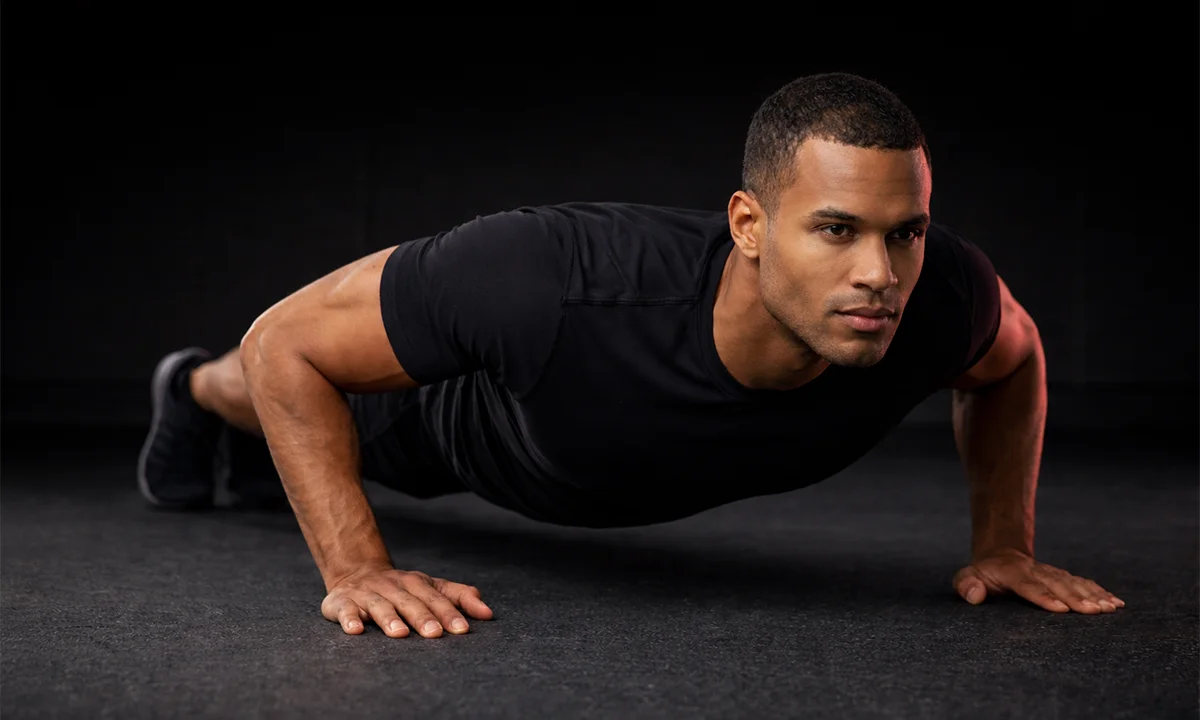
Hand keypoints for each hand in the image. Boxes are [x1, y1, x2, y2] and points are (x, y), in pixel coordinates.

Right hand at [322, 565, 493, 636]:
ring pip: (380, 606)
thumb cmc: (402, 588)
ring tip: (400, 634)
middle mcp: (393, 587)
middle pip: (410, 602)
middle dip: (423, 618)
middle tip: (435, 634)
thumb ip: (459, 597)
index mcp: (416, 584)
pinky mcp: (343, 602)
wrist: (356, 572)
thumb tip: (488, 613)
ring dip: (389, 619)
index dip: (450, 613)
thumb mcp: (431, 587)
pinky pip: (346, 611)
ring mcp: (367, 594)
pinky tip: (356, 630)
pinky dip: (350, 619)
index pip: (436, 598)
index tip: (462, 629)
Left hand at [953, 548, 1125, 613]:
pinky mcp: (1064, 577)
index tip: (1060, 609)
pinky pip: (1084, 583)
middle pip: (1058, 585)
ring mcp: (1052, 573)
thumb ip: (966, 584)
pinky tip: (1117, 603)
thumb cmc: (983, 575)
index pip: (1028, 585)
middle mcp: (1036, 571)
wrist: (1001, 556)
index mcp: (1012, 572)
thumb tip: (974, 595)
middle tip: (1095, 612)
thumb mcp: (967, 577)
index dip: (1044, 596)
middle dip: (1077, 598)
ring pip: (1075, 583)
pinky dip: (1101, 592)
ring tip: (1111, 608)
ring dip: (1094, 595)